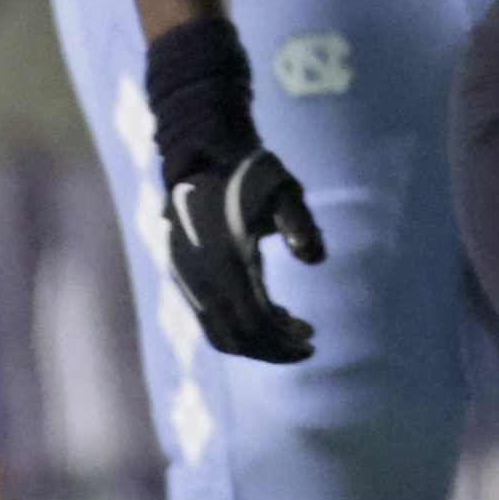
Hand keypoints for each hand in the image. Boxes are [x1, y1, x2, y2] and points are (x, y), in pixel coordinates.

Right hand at [143, 19, 323, 360]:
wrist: (201, 150)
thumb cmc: (250, 171)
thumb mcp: (284, 192)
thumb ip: (301, 225)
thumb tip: (317, 260)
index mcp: (224, 263)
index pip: (255, 324)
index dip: (283, 342)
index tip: (312, 341)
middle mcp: (199, 277)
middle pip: (237, 338)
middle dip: (273, 349)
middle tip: (306, 342)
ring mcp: (186, 278)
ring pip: (219, 332)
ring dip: (256, 341)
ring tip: (292, 328)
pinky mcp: (181, 273)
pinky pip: (208, 317)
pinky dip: (237, 326)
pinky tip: (269, 312)